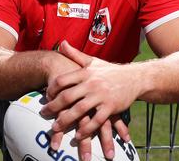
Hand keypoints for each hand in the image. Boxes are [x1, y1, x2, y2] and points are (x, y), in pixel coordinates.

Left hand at [41, 41, 137, 158]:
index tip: (46, 97)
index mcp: (86, 72)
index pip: (63, 80)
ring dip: (66, 120)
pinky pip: (96, 121)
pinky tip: (78, 136)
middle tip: (43, 114)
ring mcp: (101, 96)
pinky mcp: (111, 107)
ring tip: (56, 127)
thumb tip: (61, 43)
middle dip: (54, 107)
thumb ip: (75, 54)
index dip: (51, 89)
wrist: (135, 78)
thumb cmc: (110, 71)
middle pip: (67, 96)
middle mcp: (92, 83)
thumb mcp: (93, 61)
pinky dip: (86, 129)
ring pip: (80, 110)